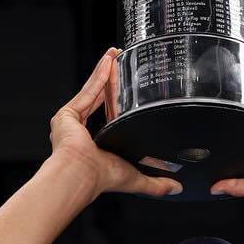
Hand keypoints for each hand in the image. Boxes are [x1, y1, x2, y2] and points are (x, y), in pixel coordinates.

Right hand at [49, 46, 182, 198]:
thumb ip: (156, 184)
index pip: (110, 116)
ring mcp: (72, 121)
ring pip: (94, 90)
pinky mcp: (67, 114)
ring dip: (105, 72)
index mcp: (96, 143)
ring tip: (115, 54)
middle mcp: (81, 131)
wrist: (81, 174)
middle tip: (123, 63)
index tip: (131, 88)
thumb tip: (176, 188)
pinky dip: (99, 75)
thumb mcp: (136, 178)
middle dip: (113, 80)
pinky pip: (88, 90)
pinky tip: (108, 62)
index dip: (121, 100)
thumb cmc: (101, 178)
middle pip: (101, 98)